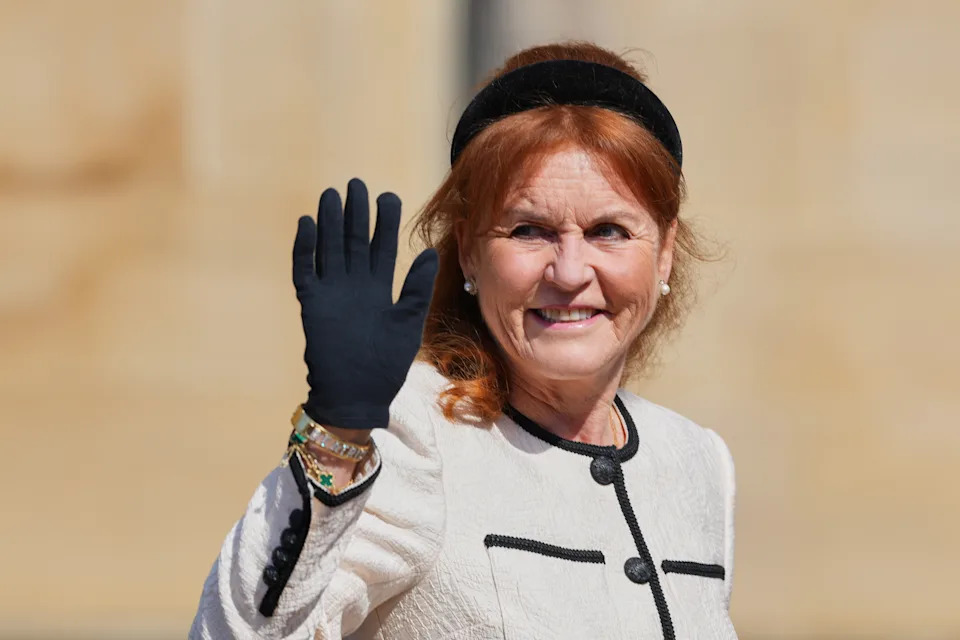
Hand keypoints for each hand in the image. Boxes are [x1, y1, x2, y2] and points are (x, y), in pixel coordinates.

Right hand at [292, 178, 437, 429]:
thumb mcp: (409, 324)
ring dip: (329, 223)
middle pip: (353, 241)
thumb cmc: (385, 364)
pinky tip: (307, 224)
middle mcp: (354, 285)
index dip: (383, 222)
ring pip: (329, 248)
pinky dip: (305, 248)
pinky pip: (305, 270)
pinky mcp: (311, 303)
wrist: (357, 394)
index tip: (388, 196)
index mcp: (379, 288)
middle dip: (356, 213)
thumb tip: (428, 252)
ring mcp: (331, 292)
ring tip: (331, 195)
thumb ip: (417, 289)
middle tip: (356, 184)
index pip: (381, 247)